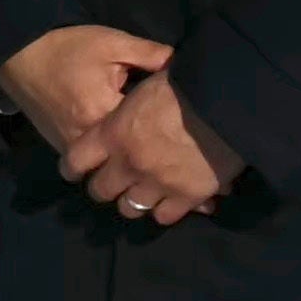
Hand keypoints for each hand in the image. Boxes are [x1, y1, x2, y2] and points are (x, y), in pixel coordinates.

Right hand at [0, 23, 171, 169]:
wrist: (17, 52)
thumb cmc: (67, 46)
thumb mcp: (112, 43)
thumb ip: (150, 54)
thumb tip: (184, 64)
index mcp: (103, 113)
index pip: (145, 128)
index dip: (163, 123)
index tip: (177, 121)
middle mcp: (85, 137)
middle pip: (126, 152)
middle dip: (145, 147)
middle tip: (166, 143)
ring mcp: (69, 145)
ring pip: (106, 162)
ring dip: (123, 156)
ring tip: (144, 150)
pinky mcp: (58, 145)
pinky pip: (88, 159)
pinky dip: (102, 155)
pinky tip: (116, 146)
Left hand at [87, 76, 233, 227]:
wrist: (226, 103)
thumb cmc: (183, 84)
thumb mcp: (143, 85)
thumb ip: (130, 105)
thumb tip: (129, 103)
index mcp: (112, 132)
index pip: (76, 160)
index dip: (73, 167)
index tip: (76, 171)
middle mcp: (128, 163)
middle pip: (100, 190)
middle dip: (104, 187)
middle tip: (113, 182)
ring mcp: (156, 183)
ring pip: (130, 208)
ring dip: (133, 201)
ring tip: (141, 193)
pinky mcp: (186, 196)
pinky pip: (164, 216)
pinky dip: (166, 210)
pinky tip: (171, 201)